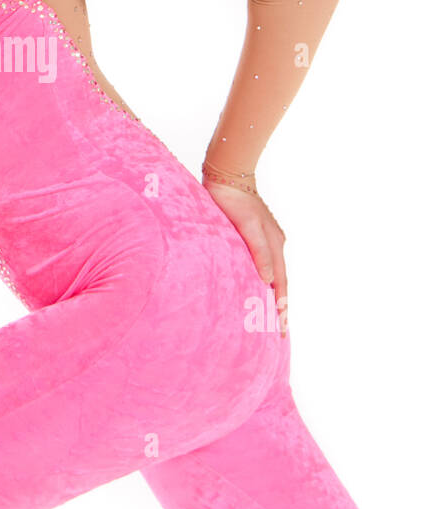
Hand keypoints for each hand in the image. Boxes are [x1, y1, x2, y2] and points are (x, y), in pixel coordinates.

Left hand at [202, 180, 287, 334]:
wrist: (227, 177)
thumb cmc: (234, 201)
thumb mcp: (248, 225)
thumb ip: (259, 251)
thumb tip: (268, 281)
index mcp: (275, 245)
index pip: (280, 284)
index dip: (281, 307)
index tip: (281, 328)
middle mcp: (275, 245)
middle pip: (280, 282)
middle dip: (281, 307)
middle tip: (280, 331)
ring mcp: (267, 240)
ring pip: (273, 275)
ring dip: (274, 296)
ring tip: (272, 316)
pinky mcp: (255, 236)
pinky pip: (263, 265)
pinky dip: (265, 281)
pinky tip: (259, 287)